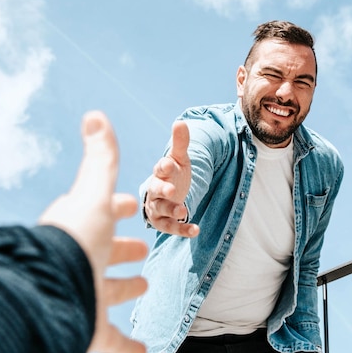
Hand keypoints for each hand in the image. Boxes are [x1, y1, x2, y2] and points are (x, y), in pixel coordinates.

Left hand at [38, 111, 147, 352]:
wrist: (51, 292)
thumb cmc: (76, 239)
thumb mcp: (94, 193)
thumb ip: (100, 158)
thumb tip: (94, 114)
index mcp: (82, 228)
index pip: (102, 212)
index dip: (119, 208)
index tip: (133, 204)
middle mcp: (82, 261)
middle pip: (105, 252)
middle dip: (124, 248)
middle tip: (141, 247)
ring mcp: (87, 295)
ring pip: (109, 292)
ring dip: (125, 289)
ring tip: (142, 286)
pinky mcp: (92, 328)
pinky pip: (113, 340)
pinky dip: (128, 347)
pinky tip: (143, 351)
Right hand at [144, 121, 198, 236]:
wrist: (168, 195)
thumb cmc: (173, 175)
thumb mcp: (179, 160)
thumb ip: (180, 144)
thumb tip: (180, 122)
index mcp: (159, 173)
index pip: (159, 169)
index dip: (163, 167)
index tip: (168, 164)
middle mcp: (155, 191)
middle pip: (156, 190)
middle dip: (163, 190)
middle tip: (172, 191)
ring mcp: (157, 207)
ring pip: (161, 210)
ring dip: (172, 211)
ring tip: (184, 212)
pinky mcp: (162, 223)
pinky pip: (171, 228)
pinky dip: (183, 229)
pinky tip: (196, 230)